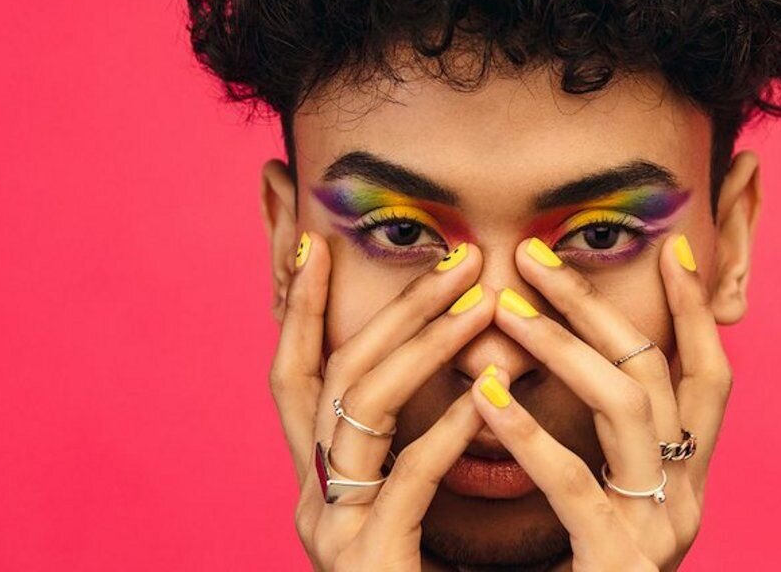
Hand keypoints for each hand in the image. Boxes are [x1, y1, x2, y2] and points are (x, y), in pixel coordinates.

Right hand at [269, 231, 497, 571]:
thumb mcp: (404, 506)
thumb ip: (406, 443)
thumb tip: (444, 372)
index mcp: (317, 481)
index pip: (293, 374)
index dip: (295, 308)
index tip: (312, 241)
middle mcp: (310, 498)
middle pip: (332, 376)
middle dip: (390, 307)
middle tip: (455, 256)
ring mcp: (332, 530)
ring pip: (361, 411)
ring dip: (422, 347)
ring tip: (480, 302)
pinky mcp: (367, 562)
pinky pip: (404, 482)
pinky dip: (444, 432)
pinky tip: (487, 396)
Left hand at [469, 234, 733, 570]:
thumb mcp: (605, 506)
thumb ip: (605, 447)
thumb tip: (580, 362)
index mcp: (685, 480)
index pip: (708, 377)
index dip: (695, 313)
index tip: (673, 248)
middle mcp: (686, 499)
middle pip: (659, 374)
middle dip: (599, 305)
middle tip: (535, 255)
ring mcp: (660, 533)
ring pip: (630, 409)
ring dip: (567, 348)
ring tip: (508, 309)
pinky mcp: (620, 567)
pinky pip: (578, 487)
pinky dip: (533, 435)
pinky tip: (488, 397)